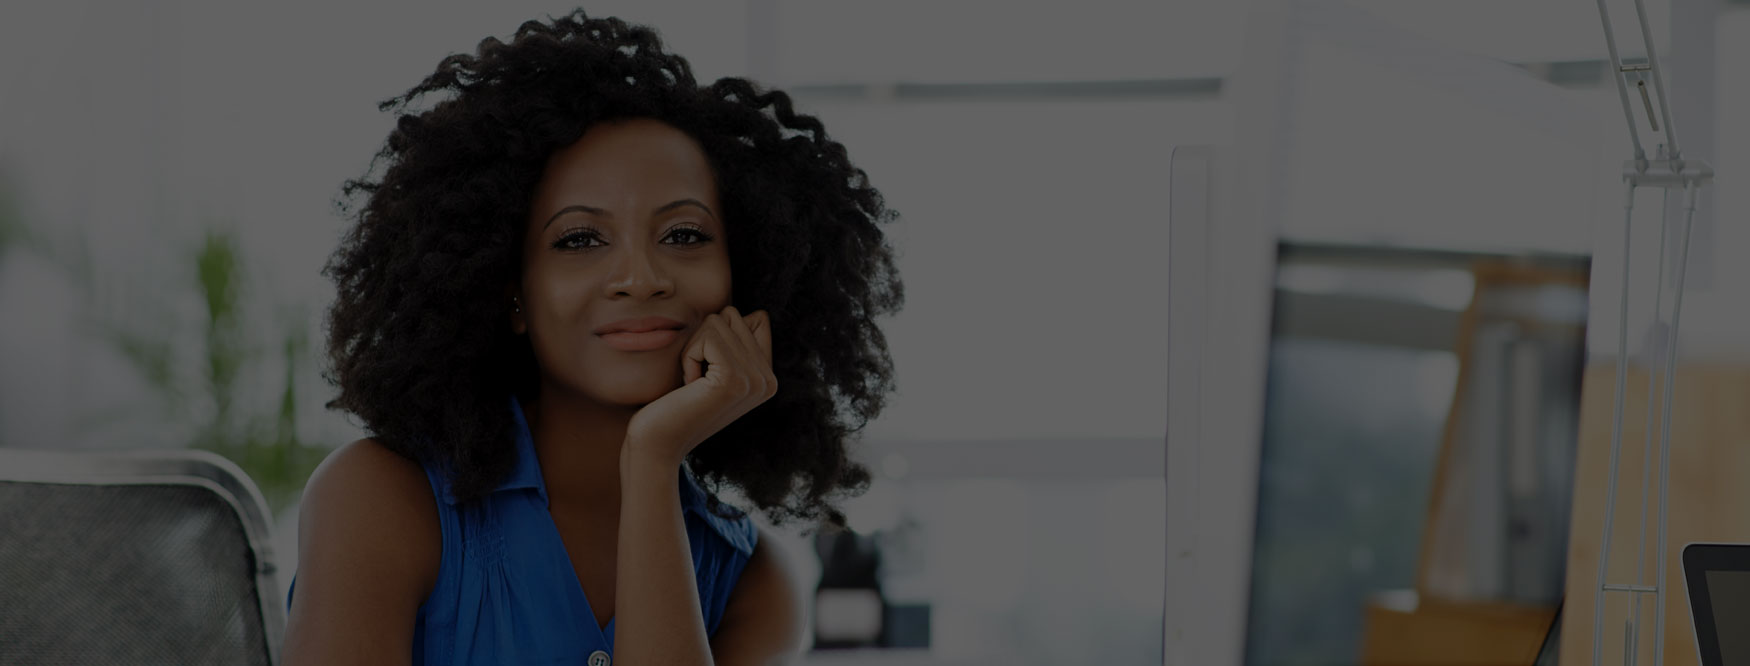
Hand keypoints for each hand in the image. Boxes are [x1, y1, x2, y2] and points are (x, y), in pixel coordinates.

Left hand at [624, 306, 775, 471]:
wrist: (658, 444)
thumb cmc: (676, 403)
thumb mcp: (712, 369)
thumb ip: (736, 343)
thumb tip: (751, 313)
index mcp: (768, 378)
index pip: (756, 318)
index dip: (721, 334)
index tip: (709, 371)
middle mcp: (768, 380)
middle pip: (733, 316)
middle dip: (704, 340)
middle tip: (697, 379)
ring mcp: (755, 381)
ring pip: (718, 322)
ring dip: (694, 348)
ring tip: (693, 384)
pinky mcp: (734, 379)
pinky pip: (707, 336)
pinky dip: (688, 356)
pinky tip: (689, 386)